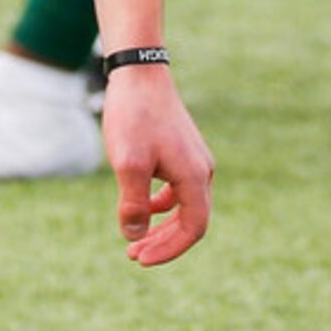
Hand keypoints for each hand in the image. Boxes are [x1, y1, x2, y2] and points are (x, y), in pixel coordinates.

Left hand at [100, 66, 212, 266]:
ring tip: (134, 237)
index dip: (168, 249)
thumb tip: (135, 236)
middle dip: (163, 242)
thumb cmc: (133, 115)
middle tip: (133, 256)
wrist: (138, 72)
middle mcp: (202, 170)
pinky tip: (142, 206)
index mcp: (194, 176)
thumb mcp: (128, 162)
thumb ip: (133, 202)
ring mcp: (194, 159)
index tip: (139, 258)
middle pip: (191, 221)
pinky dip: (162, 205)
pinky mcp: (182, 150)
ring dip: (162, 226)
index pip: (192, 229)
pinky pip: (178, 189)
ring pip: (185, 206)